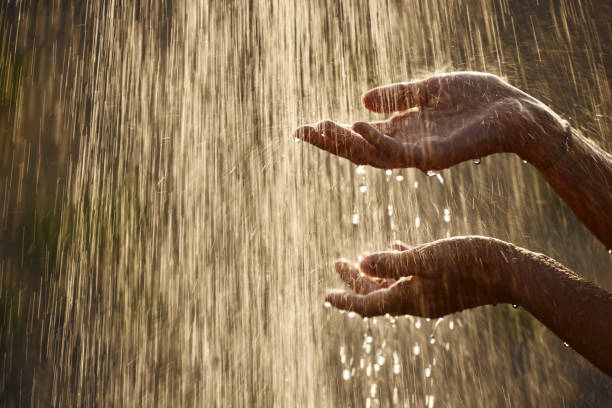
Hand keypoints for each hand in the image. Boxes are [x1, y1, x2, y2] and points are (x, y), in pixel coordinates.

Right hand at [295, 72, 564, 169]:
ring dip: (345, 141)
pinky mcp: (432, 155)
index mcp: (404, 130)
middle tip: (300, 132)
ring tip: (319, 127)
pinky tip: (356, 123)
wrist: (515, 110)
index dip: (334, 132)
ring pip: (371, 153)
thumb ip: (398, 96)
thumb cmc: (478, 98)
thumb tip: (362, 99)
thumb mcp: (430, 89)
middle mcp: (406, 145)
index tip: (307, 126)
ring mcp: (417, 153)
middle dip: (330, 141)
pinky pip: (397, 151)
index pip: (360, 135)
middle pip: (359, 149)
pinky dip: (375, 138)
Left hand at [326, 236, 516, 317]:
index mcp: (410, 298)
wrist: (510, 271)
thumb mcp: (427, 258)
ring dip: (374, 272)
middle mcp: (417, 301)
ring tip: (359, 256)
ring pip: (394, 285)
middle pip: (377, 294)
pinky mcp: (442, 284)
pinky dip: (400, 264)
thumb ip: (393, 263)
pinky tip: (395, 246)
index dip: (345, 300)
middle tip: (337, 263)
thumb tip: (361, 264)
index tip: (326, 295)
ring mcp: (430, 293)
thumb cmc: (469, 261)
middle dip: (355, 280)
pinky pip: (413, 276)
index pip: (368, 305)